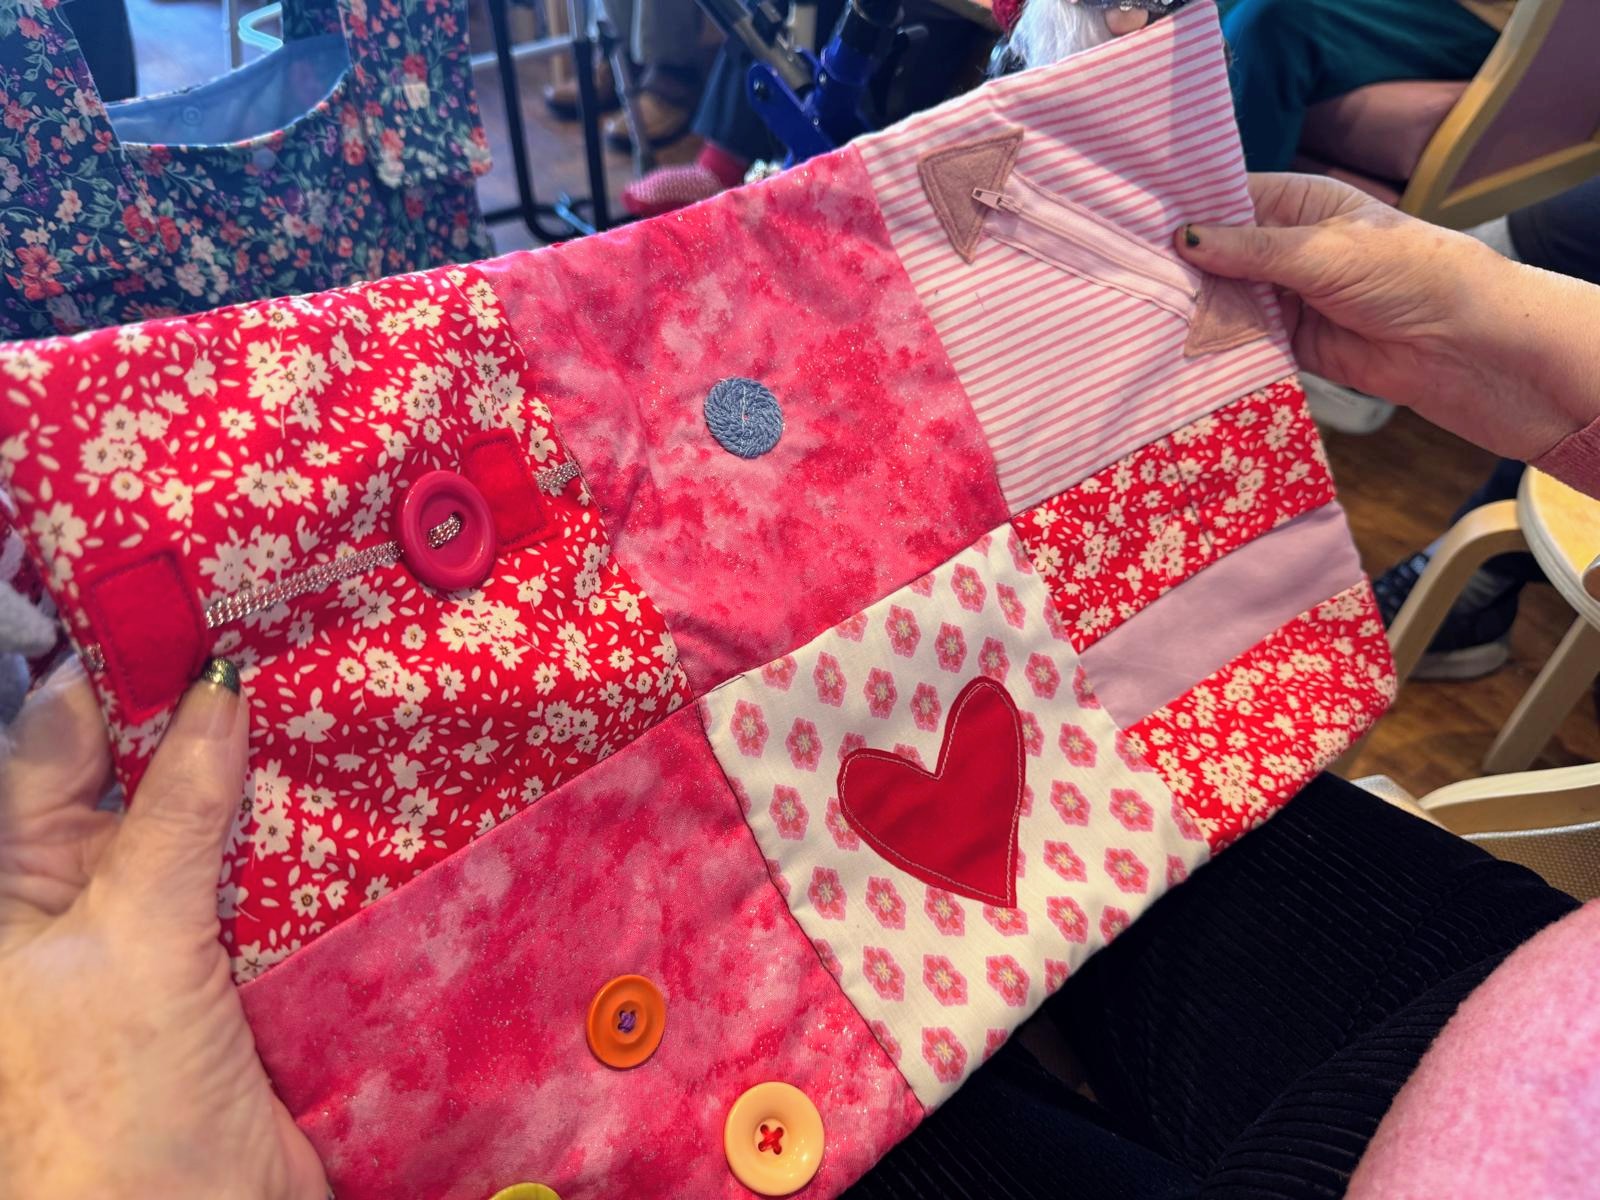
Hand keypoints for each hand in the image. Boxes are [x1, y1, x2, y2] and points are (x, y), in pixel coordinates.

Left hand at [0, 660, 325, 1199]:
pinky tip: (353, 775)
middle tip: (272, 618)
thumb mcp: (131, 939)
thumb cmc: (108, 1105)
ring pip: (215, 821)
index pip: (52, 750)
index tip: (183, 597)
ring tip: (326, 678)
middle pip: (142, 776)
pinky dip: (307, 830)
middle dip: (197, 710)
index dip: (109, 674)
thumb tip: (214, 691)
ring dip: (264, 768)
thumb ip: (175, 812)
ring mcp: (167, 928)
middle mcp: (83, 896)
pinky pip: (271, 873)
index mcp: (12, 889)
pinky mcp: (241, 959)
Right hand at [1175, 173, 1599, 463]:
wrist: (1457, 344)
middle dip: (1182, 265)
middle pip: (1217, 253)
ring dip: (1194, 307)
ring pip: (1223, 298)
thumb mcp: (1323, 250)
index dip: (1186, 210)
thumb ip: (1251, 248)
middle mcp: (1285, 248)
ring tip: (1143, 311)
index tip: (1136, 222)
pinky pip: (1240, 340)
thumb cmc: (1406, 272)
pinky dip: (1217, 344)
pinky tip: (1178, 345)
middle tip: (1128, 274)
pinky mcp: (1286, 342)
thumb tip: (1183, 238)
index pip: (1228, 199)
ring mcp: (1284, 296)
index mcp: (1298, 204)